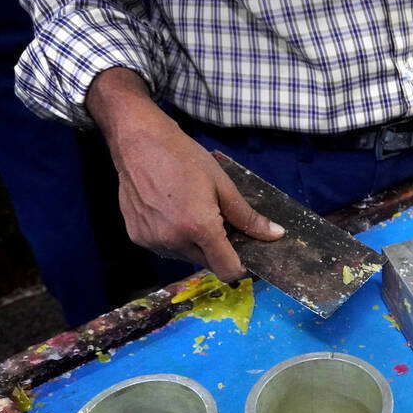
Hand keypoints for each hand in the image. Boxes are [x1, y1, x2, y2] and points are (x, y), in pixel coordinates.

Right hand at [87, 68, 283, 281]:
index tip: (240, 250)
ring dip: (194, 244)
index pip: (226, 270)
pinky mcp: (137, 238)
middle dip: (216, 249)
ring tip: (188, 212)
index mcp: (199, 228)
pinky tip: (169, 213)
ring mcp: (153, 241)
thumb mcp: (222, 185)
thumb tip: (276, 235)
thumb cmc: (184, 157)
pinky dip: (173, 238)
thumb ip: (247, 216)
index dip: (238, 265)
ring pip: (185, 257)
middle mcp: (174, 241)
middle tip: (215, 221)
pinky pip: (165, 249)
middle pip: (207, 263)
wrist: (138, 142)